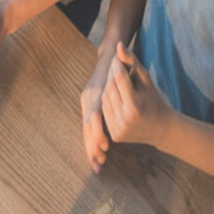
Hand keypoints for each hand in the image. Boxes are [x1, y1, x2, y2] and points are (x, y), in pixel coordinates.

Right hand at [81, 43, 114, 172]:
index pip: (94, 113)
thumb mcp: (125, 64)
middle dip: (92, 144)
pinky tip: (97, 158)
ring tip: (97, 165)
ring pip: (87, 129)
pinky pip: (89, 129)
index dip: (98, 130)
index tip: (104, 145)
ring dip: (91, 147)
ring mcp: (87, 104)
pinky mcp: (90, 108)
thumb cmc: (120, 64)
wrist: (109, 58)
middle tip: (99, 162)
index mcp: (95, 91)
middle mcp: (88, 98)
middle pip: (87, 125)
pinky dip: (92, 142)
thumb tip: (124, 49)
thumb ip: (127, 60)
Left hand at [101, 42, 170, 147]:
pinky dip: (108, 102)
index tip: (117, 58)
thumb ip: (132, 62)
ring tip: (116, 80)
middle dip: (111, 75)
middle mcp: (125, 119)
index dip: (117, 65)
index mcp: (135, 105)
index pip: (118, 78)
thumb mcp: (146, 80)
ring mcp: (119, 128)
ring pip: (105, 99)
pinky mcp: (115, 134)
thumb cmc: (155, 100)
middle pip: (110, 88)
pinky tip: (115, 95)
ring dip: (109, 88)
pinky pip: (105, 112)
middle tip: (114, 65)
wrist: (162, 130)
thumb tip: (118, 44)